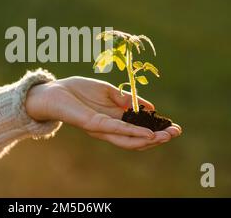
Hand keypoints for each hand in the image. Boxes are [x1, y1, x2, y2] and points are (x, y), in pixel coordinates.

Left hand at [26, 76, 181, 149]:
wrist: (54, 91)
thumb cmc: (78, 90)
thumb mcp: (108, 91)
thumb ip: (126, 98)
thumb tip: (148, 107)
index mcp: (114, 119)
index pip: (138, 129)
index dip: (157, 129)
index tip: (175, 126)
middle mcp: (109, 128)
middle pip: (137, 139)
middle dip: (158, 137)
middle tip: (175, 133)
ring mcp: (102, 128)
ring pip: (128, 140)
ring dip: (149, 139)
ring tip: (165, 136)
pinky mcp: (93, 124)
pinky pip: (116, 130)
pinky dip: (132, 132)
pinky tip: (147, 133)